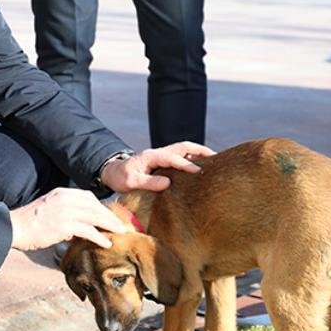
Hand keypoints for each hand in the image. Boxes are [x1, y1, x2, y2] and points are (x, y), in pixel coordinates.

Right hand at [8, 187, 125, 251]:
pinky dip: (99, 237)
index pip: (88, 197)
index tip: (110, 216)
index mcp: (62, 193)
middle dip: (110, 216)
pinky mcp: (65, 225)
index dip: (101, 207)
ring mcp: (66, 211)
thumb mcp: (48, 209)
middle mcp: (66, 199)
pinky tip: (106, 243)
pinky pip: (89, 231)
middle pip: (95, 206)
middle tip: (121, 225)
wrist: (15, 227)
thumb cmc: (29, 222)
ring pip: (96, 216)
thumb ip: (64, 212)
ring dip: (110, 225)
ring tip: (120, 233)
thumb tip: (76, 230)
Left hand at [100, 141, 215, 192]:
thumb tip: (167, 183)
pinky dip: (193, 158)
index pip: (173, 158)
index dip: (186, 164)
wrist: (113, 173)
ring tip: (214, 161)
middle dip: (200, 151)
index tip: (198, 172)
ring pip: (184, 150)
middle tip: (216, 158)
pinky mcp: (163, 161)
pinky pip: (181, 156)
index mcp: (151, 156)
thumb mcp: (131, 182)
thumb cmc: (121, 178)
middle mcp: (158, 153)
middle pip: (183, 147)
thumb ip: (148, 182)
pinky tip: (201, 166)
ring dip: (198, 153)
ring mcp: (162, 155)